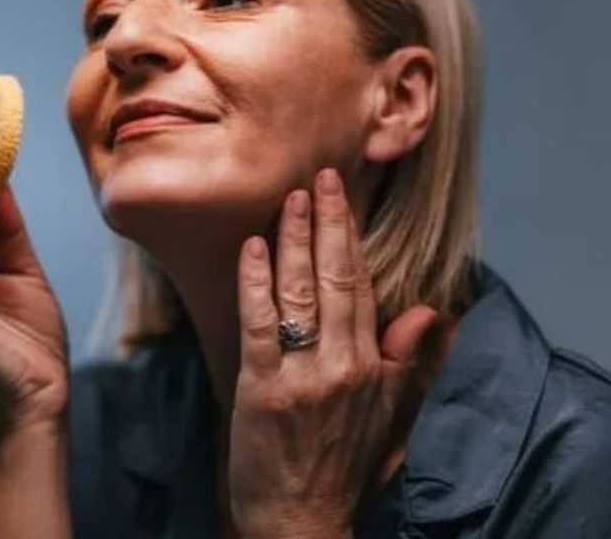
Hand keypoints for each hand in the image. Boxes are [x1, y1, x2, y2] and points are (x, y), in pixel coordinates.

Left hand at [228, 169, 439, 538]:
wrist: (301, 515)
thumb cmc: (338, 461)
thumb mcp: (383, 410)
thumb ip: (399, 357)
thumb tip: (429, 310)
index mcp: (369, 366)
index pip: (361, 286)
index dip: (350, 237)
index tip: (341, 194)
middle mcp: (342, 365)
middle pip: (335, 280)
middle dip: (326, 224)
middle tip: (320, 176)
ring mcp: (303, 375)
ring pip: (299, 294)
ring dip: (292, 241)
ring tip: (287, 198)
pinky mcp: (264, 387)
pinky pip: (260, 324)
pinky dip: (256, 283)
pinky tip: (252, 248)